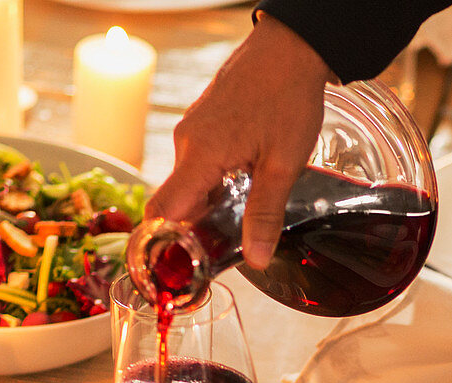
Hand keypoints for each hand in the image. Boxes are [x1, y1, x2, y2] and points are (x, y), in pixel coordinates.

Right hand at [145, 15, 331, 268]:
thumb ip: (265, 214)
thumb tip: (255, 259)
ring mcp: (191, 132)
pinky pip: (196, 166)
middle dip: (191, 231)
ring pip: (187, 186)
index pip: (160, 213)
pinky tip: (240, 184)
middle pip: (174, 204)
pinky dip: (211, 184)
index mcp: (199, 156)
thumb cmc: (287, 94)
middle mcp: (186, 144)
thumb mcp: (283, 163)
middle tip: (220, 249)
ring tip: (238, 214)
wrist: (292, 44)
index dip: (160, 245)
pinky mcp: (201, 125)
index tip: (171, 269)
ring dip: (207, 205)